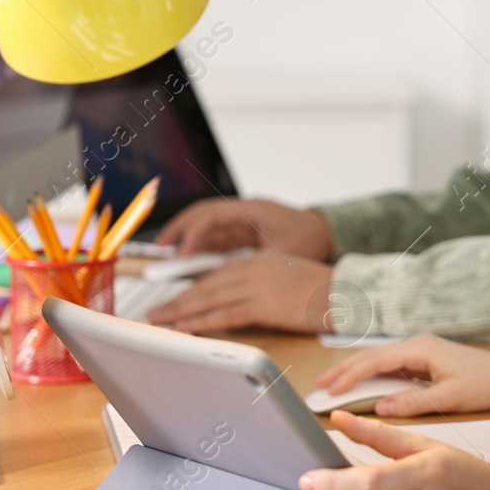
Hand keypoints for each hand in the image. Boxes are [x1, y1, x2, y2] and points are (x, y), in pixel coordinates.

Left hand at [146, 249, 334, 333]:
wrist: (346, 293)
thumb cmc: (322, 290)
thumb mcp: (286, 276)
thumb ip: (261, 283)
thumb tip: (238, 300)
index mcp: (258, 260)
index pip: (215, 275)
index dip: (191, 289)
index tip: (172, 300)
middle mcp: (254, 269)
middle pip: (206, 285)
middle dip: (176, 300)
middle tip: (154, 312)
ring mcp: (258, 286)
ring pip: (209, 299)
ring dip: (181, 311)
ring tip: (160, 321)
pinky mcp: (265, 305)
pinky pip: (226, 314)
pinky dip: (203, 322)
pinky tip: (186, 328)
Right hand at [155, 197, 332, 258]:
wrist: (328, 232)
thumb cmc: (310, 239)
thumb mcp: (283, 254)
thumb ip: (255, 264)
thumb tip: (232, 280)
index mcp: (253, 209)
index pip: (213, 216)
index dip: (194, 234)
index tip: (182, 253)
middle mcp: (244, 210)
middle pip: (203, 215)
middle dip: (179, 229)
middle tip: (160, 248)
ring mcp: (242, 219)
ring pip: (206, 224)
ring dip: (186, 236)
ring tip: (166, 252)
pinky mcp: (244, 231)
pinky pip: (216, 235)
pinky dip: (200, 245)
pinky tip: (187, 259)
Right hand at [313, 334, 489, 416]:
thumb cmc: (486, 384)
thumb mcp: (449, 398)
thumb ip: (413, 402)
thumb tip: (381, 407)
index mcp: (421, 349)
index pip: (375, 361)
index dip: (349, 376)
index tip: (329, 391)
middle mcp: (417, 345)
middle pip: (370, 356)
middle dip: (343, 371)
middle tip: (318, 388)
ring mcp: (420, 351)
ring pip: (378, 359)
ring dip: (354, 372)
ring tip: (330, 386)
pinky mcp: (424, 360)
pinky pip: (390, 365)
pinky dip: (371, 375)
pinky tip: (360, 386)